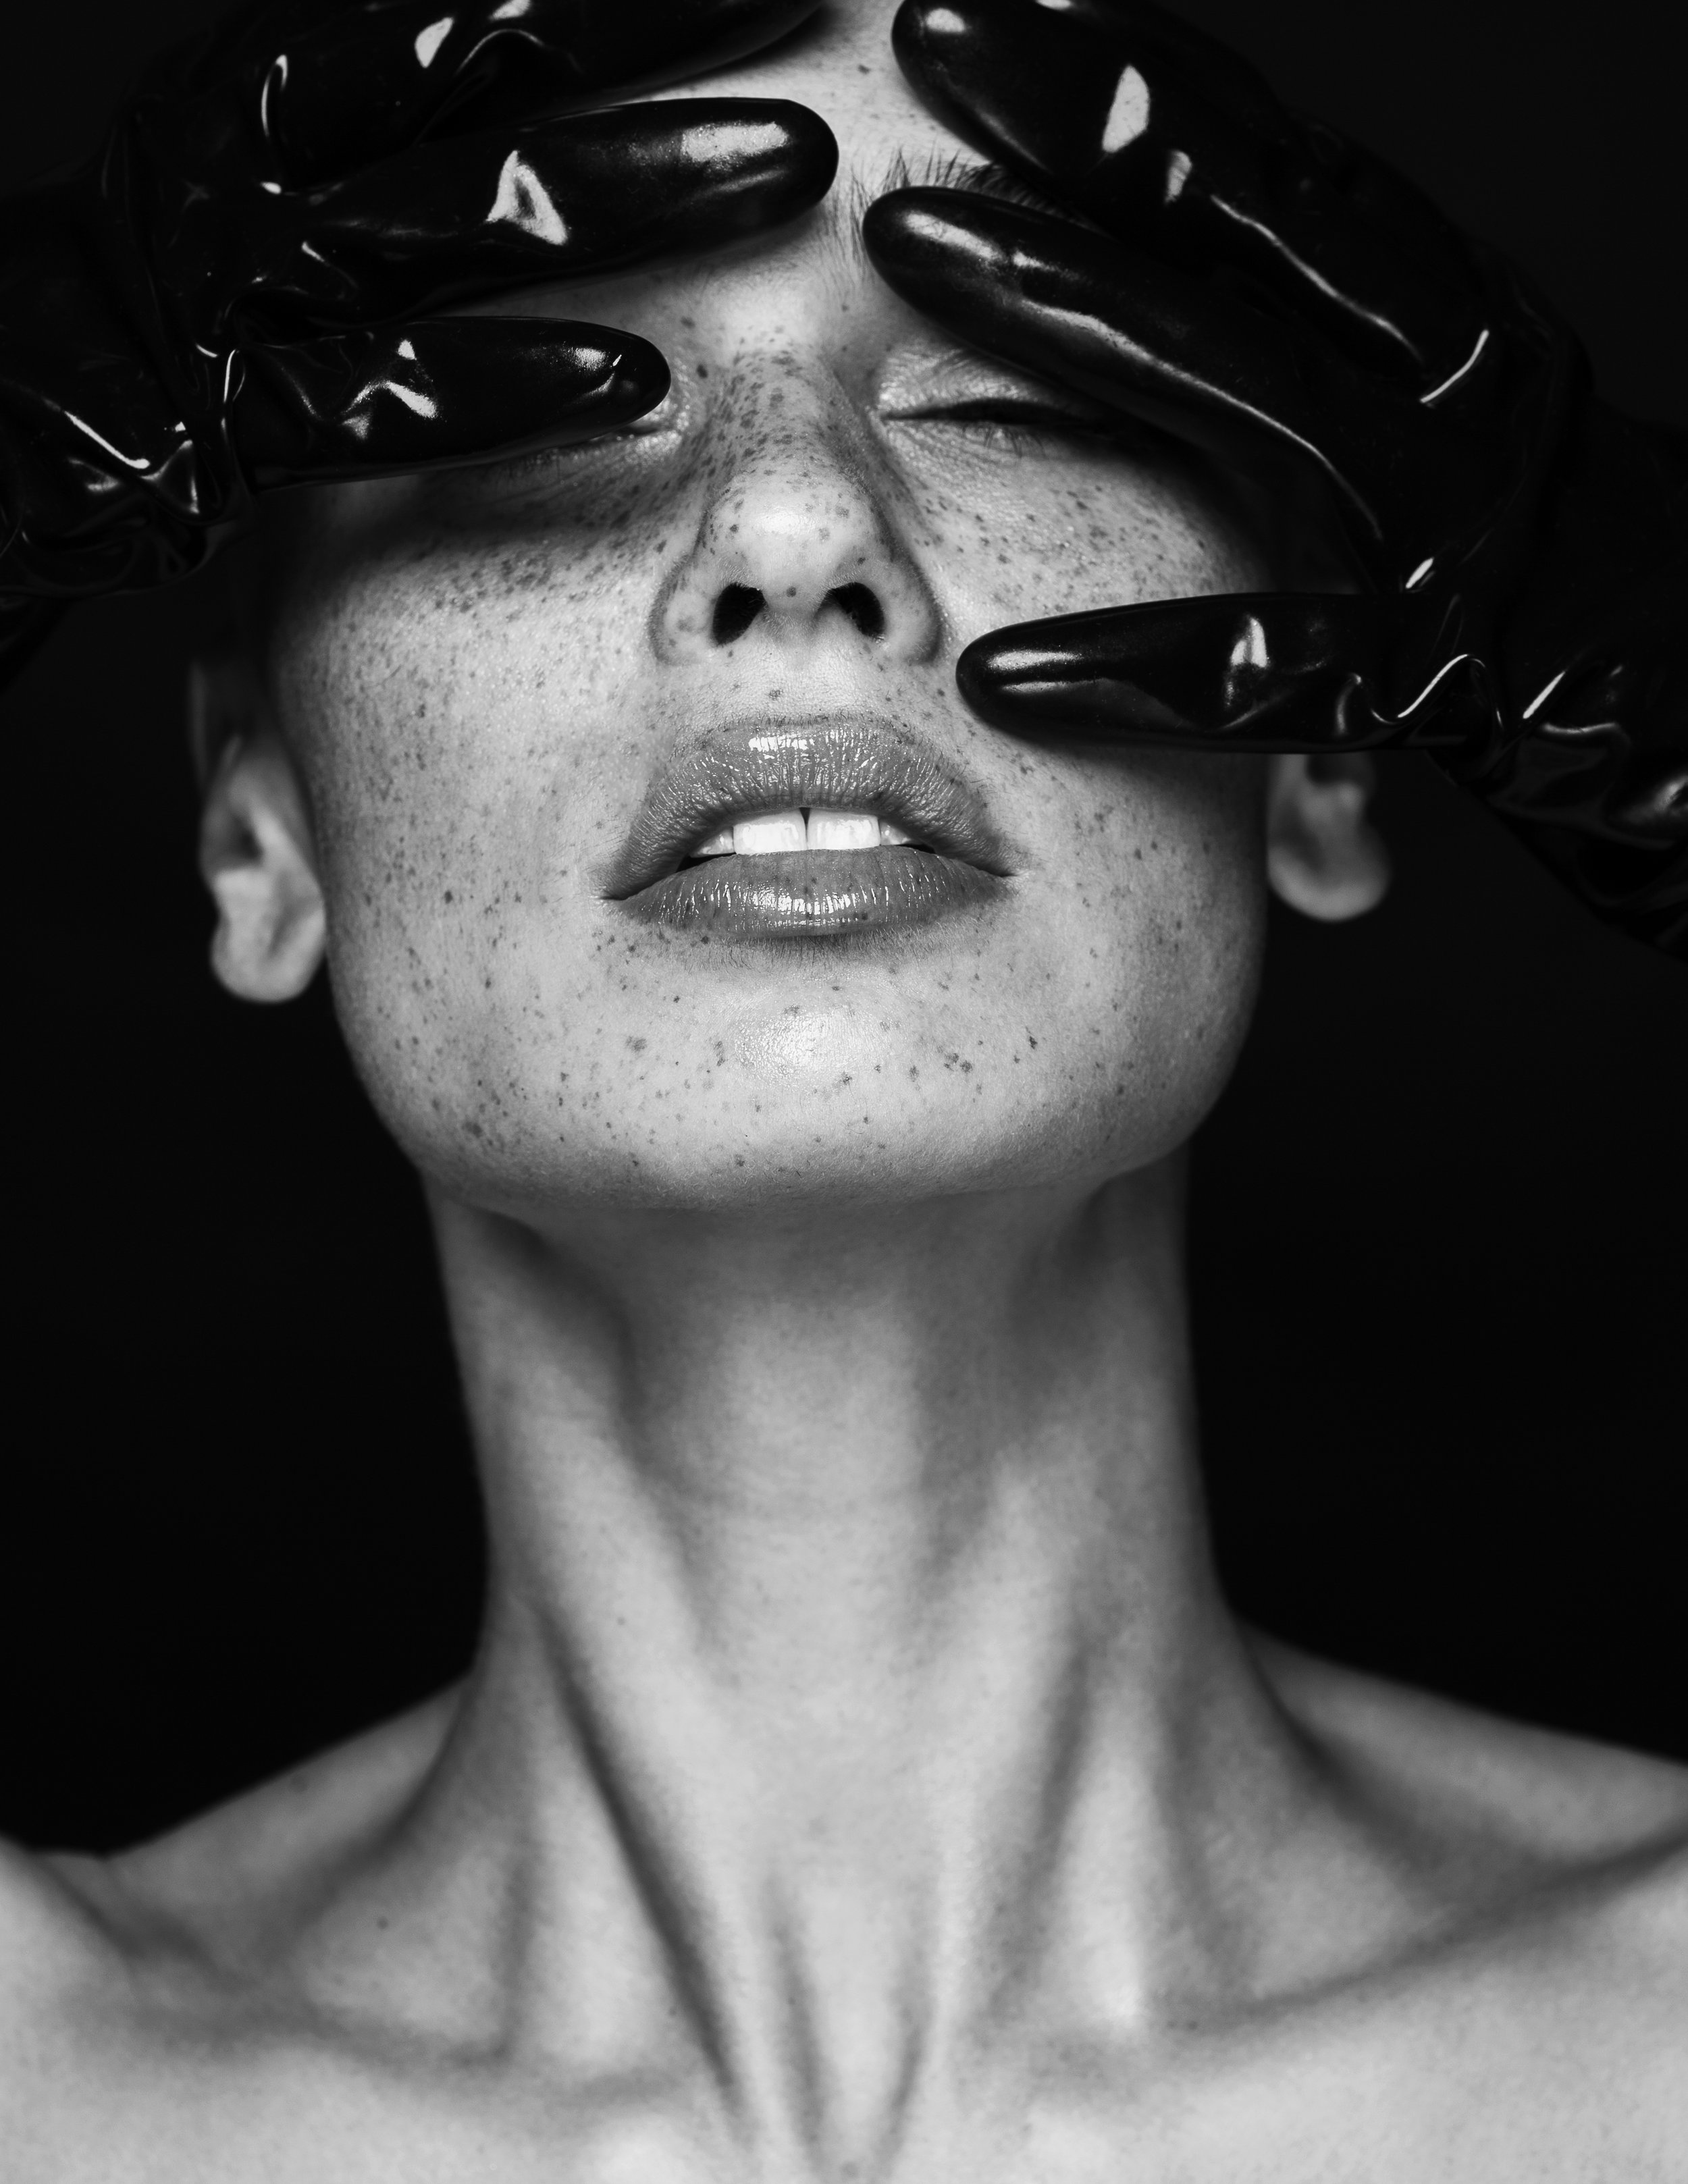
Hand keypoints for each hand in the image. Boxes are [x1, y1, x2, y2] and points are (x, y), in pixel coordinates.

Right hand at [0, 0, 836, 669]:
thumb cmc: (154, 310)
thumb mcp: (271, 189)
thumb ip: (394, 141)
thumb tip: (528, 88)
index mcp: (275, 88)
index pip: (465, 7)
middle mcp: (258, 157)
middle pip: (484, 68)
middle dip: (653, 34)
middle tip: (805, 9)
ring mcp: (241, 282)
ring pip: (459, 215)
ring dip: (635, 187)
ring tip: (783, 171)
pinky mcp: (222, 418)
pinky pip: (383, 397)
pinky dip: (510, 385)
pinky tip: (634, 383)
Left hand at [864, 0, 1686, 954]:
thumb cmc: (1576, 600)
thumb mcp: (1455, 445)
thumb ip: (1337, 369)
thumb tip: (1189, 293)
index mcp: (1448, 334)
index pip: (1284, 175)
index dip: (1152, 74)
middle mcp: (1451, 394)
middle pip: (1255, 228)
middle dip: (1088, 128)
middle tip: (932, 39)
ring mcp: (1449, 528)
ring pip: (1247, 393)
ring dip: (1076, 313)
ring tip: (910, 253)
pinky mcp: (1452, 678)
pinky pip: (1280, 672)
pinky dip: (1143, 673)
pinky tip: (1006, 679)